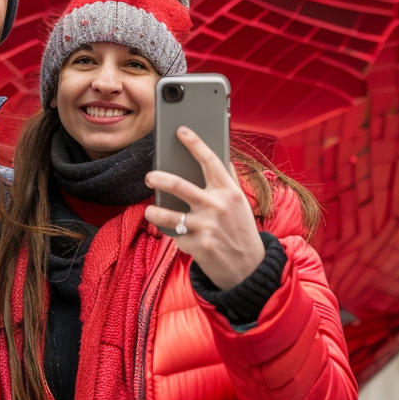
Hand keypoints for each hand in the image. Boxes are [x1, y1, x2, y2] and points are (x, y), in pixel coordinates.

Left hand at [144, 126, 266, 290]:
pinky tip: (182, 236)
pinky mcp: (197, 245)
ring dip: (153, 212)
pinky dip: (176, 235)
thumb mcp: (240, 203)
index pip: (209, 160)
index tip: (181, 131)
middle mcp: (217, 206)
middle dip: (158, 177)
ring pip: (167, 215)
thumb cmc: (241, 229)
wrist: (249, 268)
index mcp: (228, 191)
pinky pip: (176, 235)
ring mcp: (206, 226)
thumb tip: (217, 155)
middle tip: (149, 176)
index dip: (194, 143)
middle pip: (178, 185)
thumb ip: (227, 180)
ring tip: (150, 211)